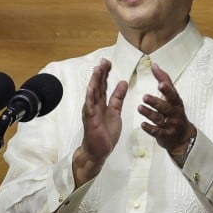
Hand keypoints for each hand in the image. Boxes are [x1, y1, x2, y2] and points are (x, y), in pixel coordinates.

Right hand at [74, 58, 127, 185]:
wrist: (99, 152)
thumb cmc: (105, 133)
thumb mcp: (116, 112)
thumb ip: (118, 98)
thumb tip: (122, 82)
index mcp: (101, 103)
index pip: (102, 85)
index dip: (105, 74)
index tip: (108, 63)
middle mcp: (94, 105)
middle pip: (97, 86)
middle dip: (100, 73)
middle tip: (104, 61)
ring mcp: (91, 112)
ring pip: (92, 94)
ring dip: (94, 81)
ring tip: (97, 70)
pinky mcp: (90, 121)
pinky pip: (90, 107)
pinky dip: (90, 98)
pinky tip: (91, 89)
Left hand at [140, 62, 195, 154]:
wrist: (183, 137)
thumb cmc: (175, 113)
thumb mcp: (173, 96)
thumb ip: (164, 80)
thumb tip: (154, 65)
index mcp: (176, 102)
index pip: (172, 94)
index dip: (167, 89)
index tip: (161, 84)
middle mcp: (174, 113)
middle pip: (165, 107)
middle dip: (155, 102)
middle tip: (145, 97)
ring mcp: (170, 125)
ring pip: (159, 119)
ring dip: (149, 113)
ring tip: (140, 108)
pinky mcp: (165, 136)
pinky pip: (157, 132)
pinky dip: (150, 128)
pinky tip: (143, 125)